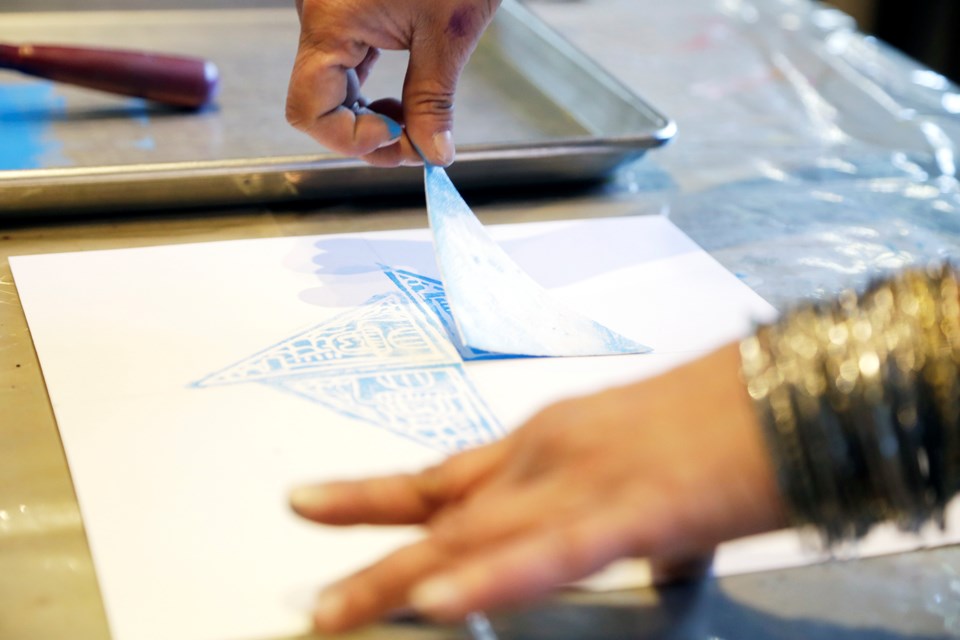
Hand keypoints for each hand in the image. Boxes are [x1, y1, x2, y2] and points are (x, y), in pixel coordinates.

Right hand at [286, 0, 500, 166]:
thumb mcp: (449, 33)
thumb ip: (433, 100)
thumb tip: (432, 151)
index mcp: (329, 23)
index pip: (308, 112)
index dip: (351, 140)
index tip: (400, 140)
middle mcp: (318, 20)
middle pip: (318, 106)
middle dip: (367, 136)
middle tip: (418, 143)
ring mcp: (330, 16)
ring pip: (332, 90)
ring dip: (370, 118)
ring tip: (416, 119)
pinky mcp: (348, 13)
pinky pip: (346, 66)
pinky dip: (372, 92)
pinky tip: (404, 98)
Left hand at [289, 343, 787, 631]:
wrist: (790, 387)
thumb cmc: (729, 419)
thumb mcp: (656, 474)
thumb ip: (635, 518)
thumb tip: (652, 560)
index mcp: (548, 440)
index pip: (443, 473)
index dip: (373, 494)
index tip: (314, 500)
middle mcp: (545, 453)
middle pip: (439, 511)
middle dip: (370, 554)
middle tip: (312, 596)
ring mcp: (578, 479)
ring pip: (470, 536)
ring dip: (398, 580)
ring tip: (334, 613)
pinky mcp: (629, 511)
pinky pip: (546, 554)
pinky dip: (488, 579)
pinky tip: (435, 601)